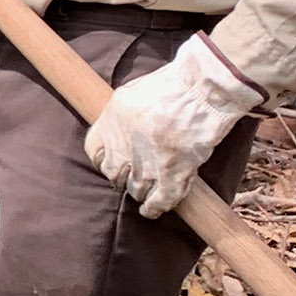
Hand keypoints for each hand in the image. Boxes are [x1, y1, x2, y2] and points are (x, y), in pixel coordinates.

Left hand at [83, 36, 261, 217]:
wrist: (202, 89)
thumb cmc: (172, 85)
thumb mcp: (132, 94)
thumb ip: (121, 115)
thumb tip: (117, 129)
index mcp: (111, 123)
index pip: (93, 152)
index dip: (103, 159)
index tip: (112, 161)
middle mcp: (125, 146)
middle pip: (114, 175)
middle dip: (123, 177)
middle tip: (134, 175)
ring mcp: (148, 163)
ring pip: (136, 190)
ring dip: (141, 192)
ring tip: (148, 189)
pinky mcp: (174, 174)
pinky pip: (160, 200)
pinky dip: (155, 208)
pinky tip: (153, 211)